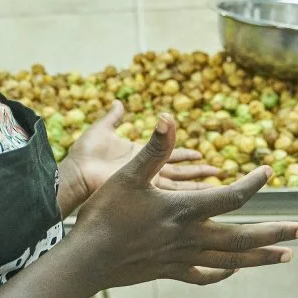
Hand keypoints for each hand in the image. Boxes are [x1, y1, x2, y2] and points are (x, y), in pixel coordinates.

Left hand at [60, 101, 218, 206]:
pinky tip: (207, 194)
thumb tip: (118, 102)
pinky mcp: (146, 192)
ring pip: (181, 184)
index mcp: (139, 157)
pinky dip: (191, 193)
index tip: (200, 154)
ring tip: (220, 182)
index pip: (167, 155)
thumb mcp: (102, 129)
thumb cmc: (85, 155)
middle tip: (219, 172)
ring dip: (200, 183)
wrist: (77, 175)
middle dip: (198, 172)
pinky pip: (174, 191)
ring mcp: (147, 184)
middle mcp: (146, 173)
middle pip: (179, 173)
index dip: (184, 155)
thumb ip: (113, 117)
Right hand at [67, 113, 297, 290]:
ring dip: (261, 257)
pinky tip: (233, 269)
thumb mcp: (128, 174)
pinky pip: (205, 276)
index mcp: (184, 210)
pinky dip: (223, 272)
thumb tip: (169, 117)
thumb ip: (154, 148)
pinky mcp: (170, 271)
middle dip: (276, 233)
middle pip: (243, 237)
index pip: (232, 197)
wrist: (86, 260)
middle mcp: (190, 237)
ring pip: (232, 260)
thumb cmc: (104, 215)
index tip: (268, 170)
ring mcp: (182, 257)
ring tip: (286, 256)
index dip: (253, 183)